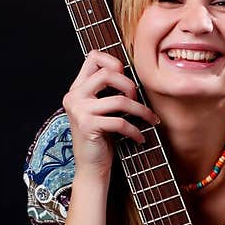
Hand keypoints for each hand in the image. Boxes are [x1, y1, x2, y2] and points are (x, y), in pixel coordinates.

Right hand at [62, 51, 159, 179]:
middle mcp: (74, 96)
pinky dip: (135, 130)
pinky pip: (120, 122)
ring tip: (150, 120)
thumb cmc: (102, 138)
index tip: (127, 79)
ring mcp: (79, 110)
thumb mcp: (102, 110)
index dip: (114, 62)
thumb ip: (108, 91)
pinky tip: (140, 138)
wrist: (91, 167)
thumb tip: (133, 74)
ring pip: (119, 100)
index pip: (93, 57)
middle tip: (137, 101)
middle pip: (108, 74)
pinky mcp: (87, 126)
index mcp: (77, 88)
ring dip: (141, 111)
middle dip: (130, 86)